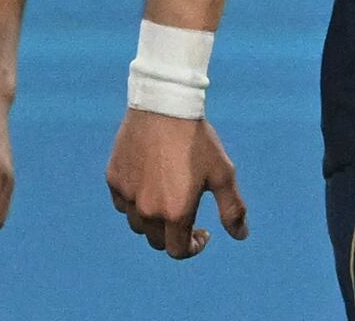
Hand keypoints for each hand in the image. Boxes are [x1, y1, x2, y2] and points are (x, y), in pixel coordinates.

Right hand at [106, 109, 248, 259]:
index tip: (203, 232)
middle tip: (186, 214)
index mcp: (175, 212)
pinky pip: (122, 202)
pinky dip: (134, 202)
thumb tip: (241, 235)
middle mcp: (146, 209)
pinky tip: (148, 184)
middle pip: (156, 240)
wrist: (165, 103)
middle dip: (173, 234)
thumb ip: (232, 209)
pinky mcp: (113, 178)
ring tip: (167, 197)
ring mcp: (127, 194)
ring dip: (152, 220)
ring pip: (137, 223)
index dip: (193, 247)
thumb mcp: (222, 173)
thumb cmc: (197, 139)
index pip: (178, 250)